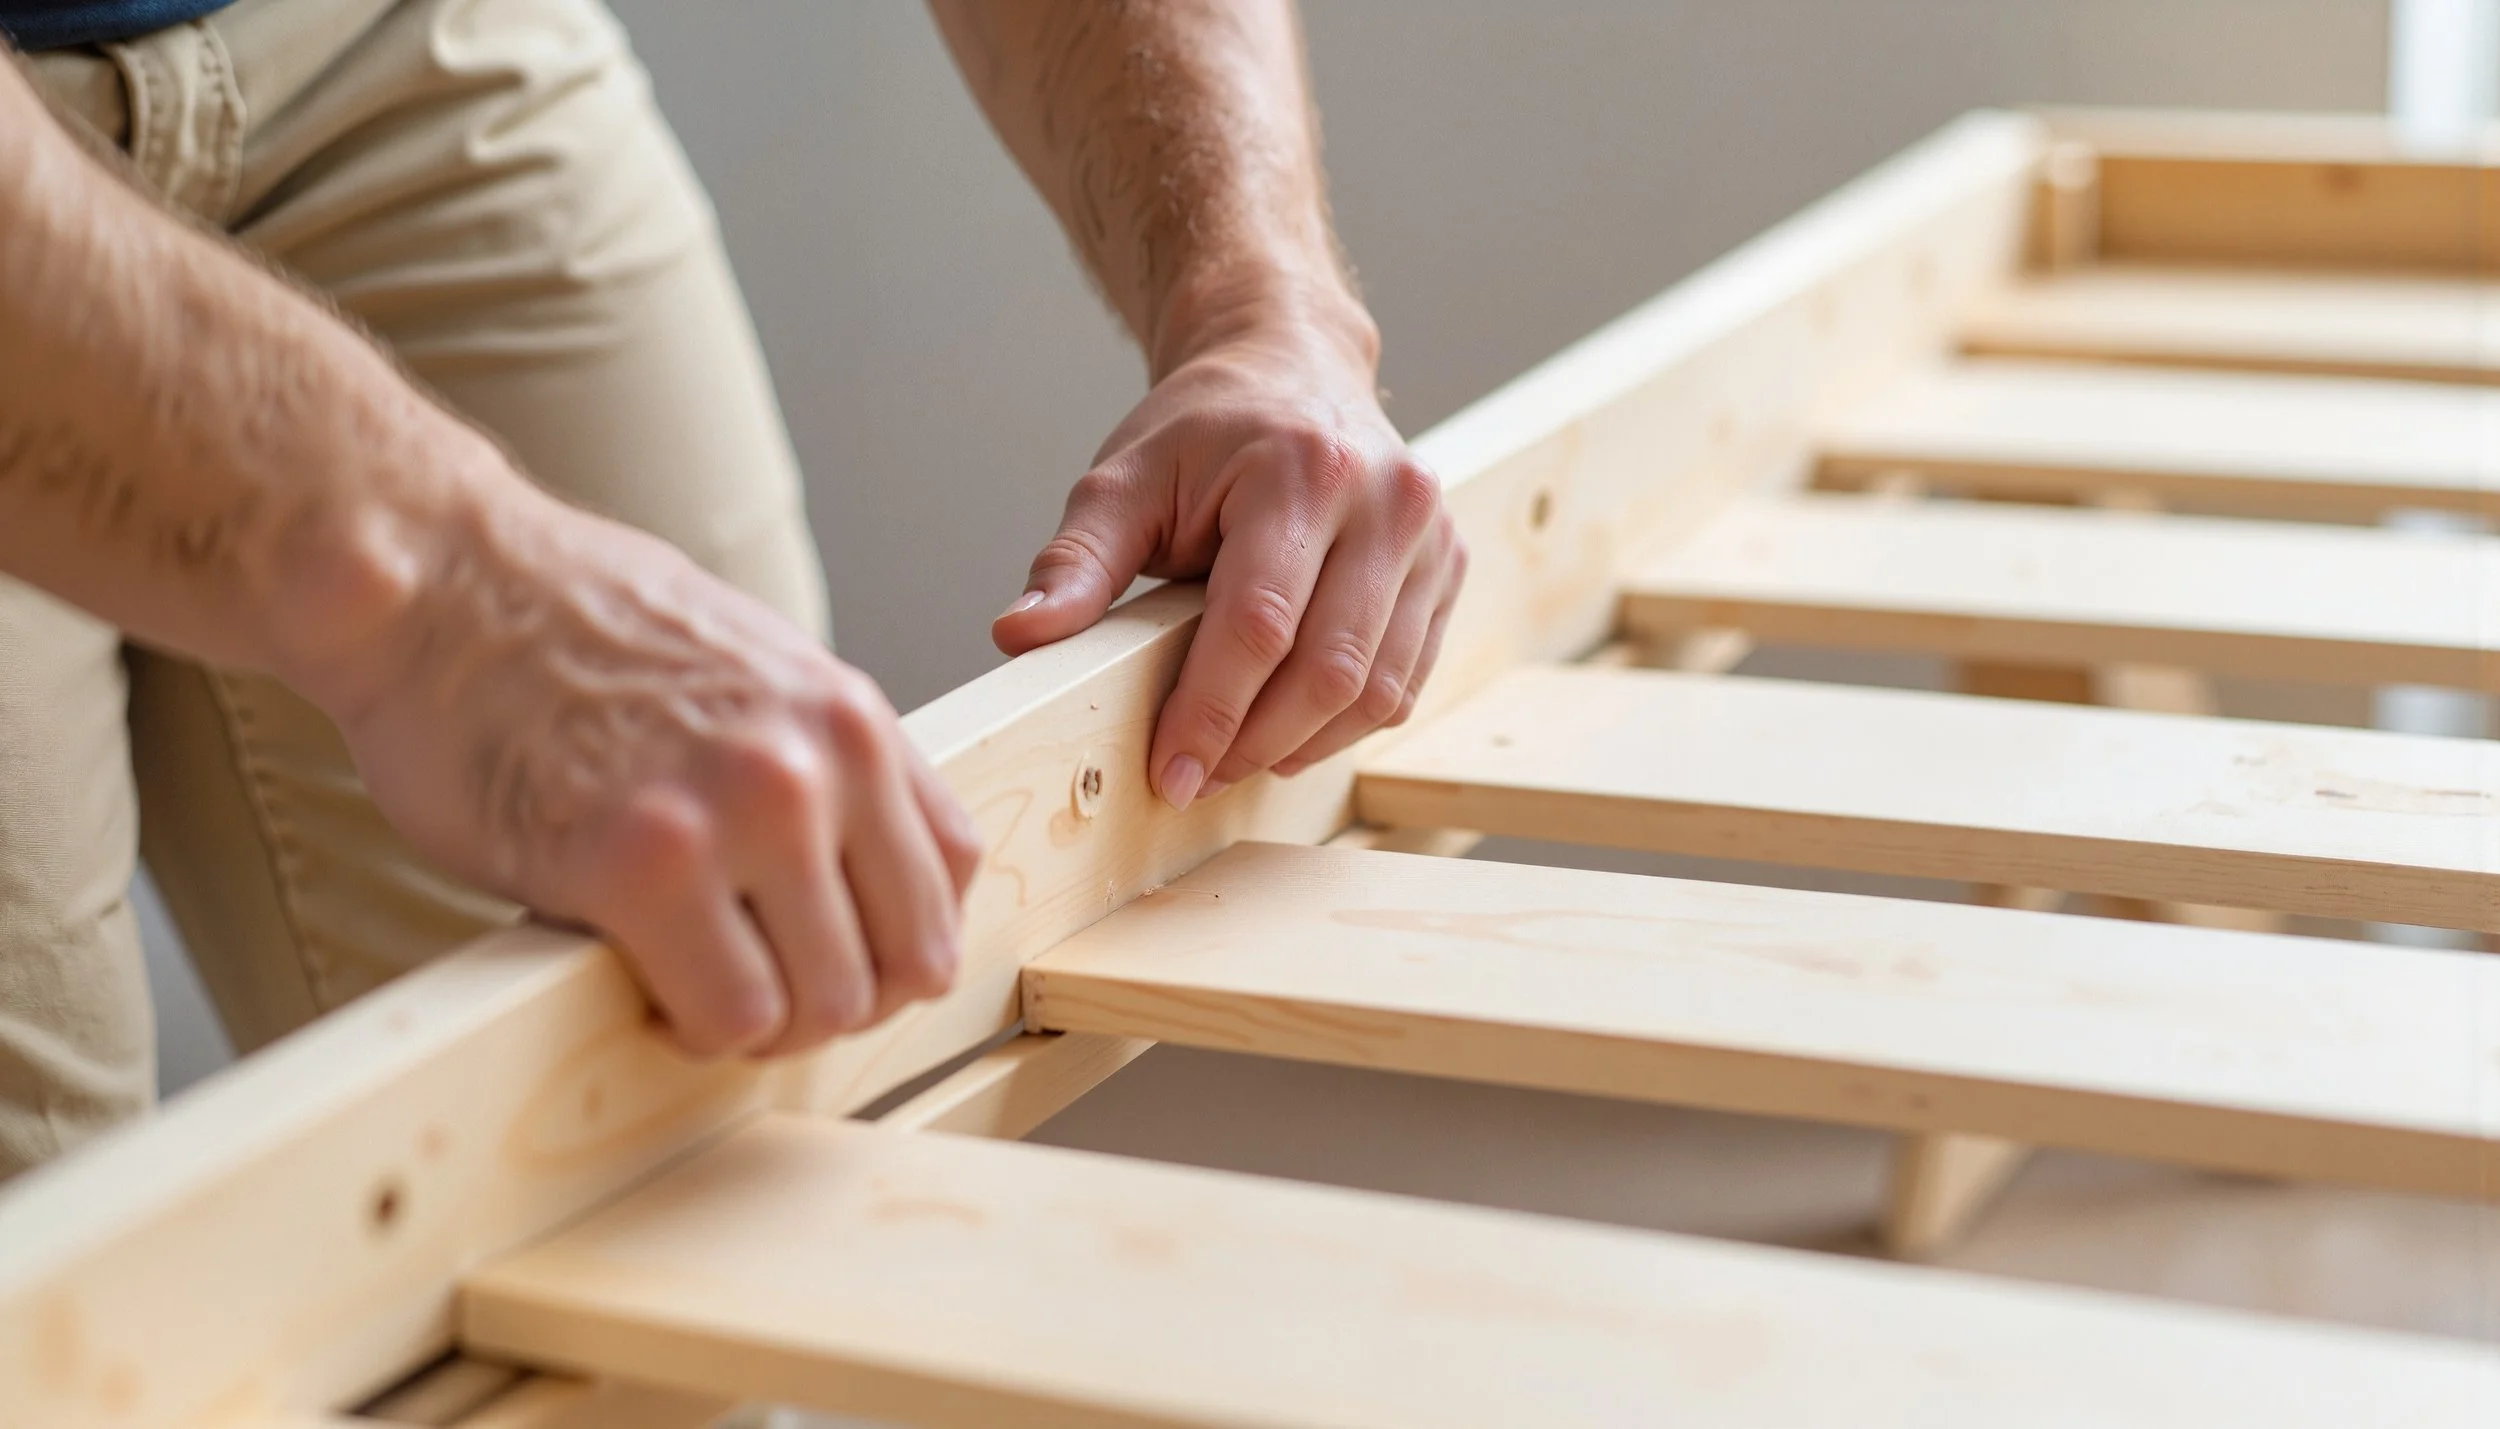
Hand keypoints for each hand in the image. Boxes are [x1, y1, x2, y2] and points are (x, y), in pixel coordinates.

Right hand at [312, 477, 983, 1058]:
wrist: (437, 580)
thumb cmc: (567, 625)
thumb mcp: (748, 669)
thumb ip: (817, 764)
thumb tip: (857, 881)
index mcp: (849, 716)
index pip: (952, 873)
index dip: (897, 937)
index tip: (834, 950)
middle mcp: (817, 764)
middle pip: (907, 960)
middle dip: (836, 999)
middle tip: (758, 987)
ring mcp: (737, 814)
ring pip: (823, 1005)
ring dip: (762, 1022)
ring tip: (692, 983)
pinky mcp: (640, 866)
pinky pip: (728, 1014)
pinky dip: (692, 1028)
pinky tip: (641, 984)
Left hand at [992, 318, 1464, 807]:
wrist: (1294, 366)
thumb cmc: (1207, 429)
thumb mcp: (1123, 478)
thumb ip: (1076, 560)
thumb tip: (1021, 633)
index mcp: (1303, 470)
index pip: (1260, 624)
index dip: (1210, 712)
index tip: (1167, 770)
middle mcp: (1386, 501)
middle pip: (1329, 669)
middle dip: (1253, 743)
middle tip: (1194, 776)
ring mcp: (1430, 537)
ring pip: (1376, 690)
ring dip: (1301, 745)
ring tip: (1236, 756)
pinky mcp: (1450, 568)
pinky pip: (1406, 681)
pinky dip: (1345, 724)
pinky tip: (1289, 727)